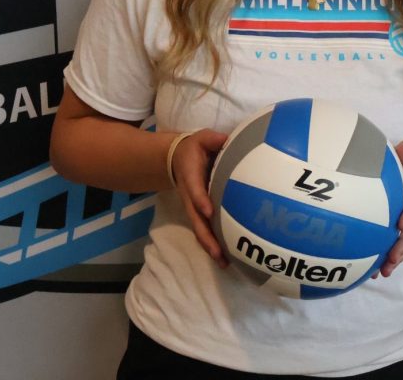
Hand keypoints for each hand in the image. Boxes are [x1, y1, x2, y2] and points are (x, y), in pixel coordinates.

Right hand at [170, 129, 228, 268]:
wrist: (175, 161)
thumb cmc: (193, 150)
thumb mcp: (201, 139)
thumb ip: (212, 139)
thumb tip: (228, 139)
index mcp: (191, 178)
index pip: (194, 190)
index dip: (200, 200)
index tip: (208, 210)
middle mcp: (191, 197)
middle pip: (196, 220)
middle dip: (207, 238)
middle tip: (219, 254)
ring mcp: (194, 208)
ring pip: (200, 230)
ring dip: (210, 247)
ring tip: (224, 264)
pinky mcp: (200, 213)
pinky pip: (205, 230)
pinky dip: (213, 244)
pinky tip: (227, 257)